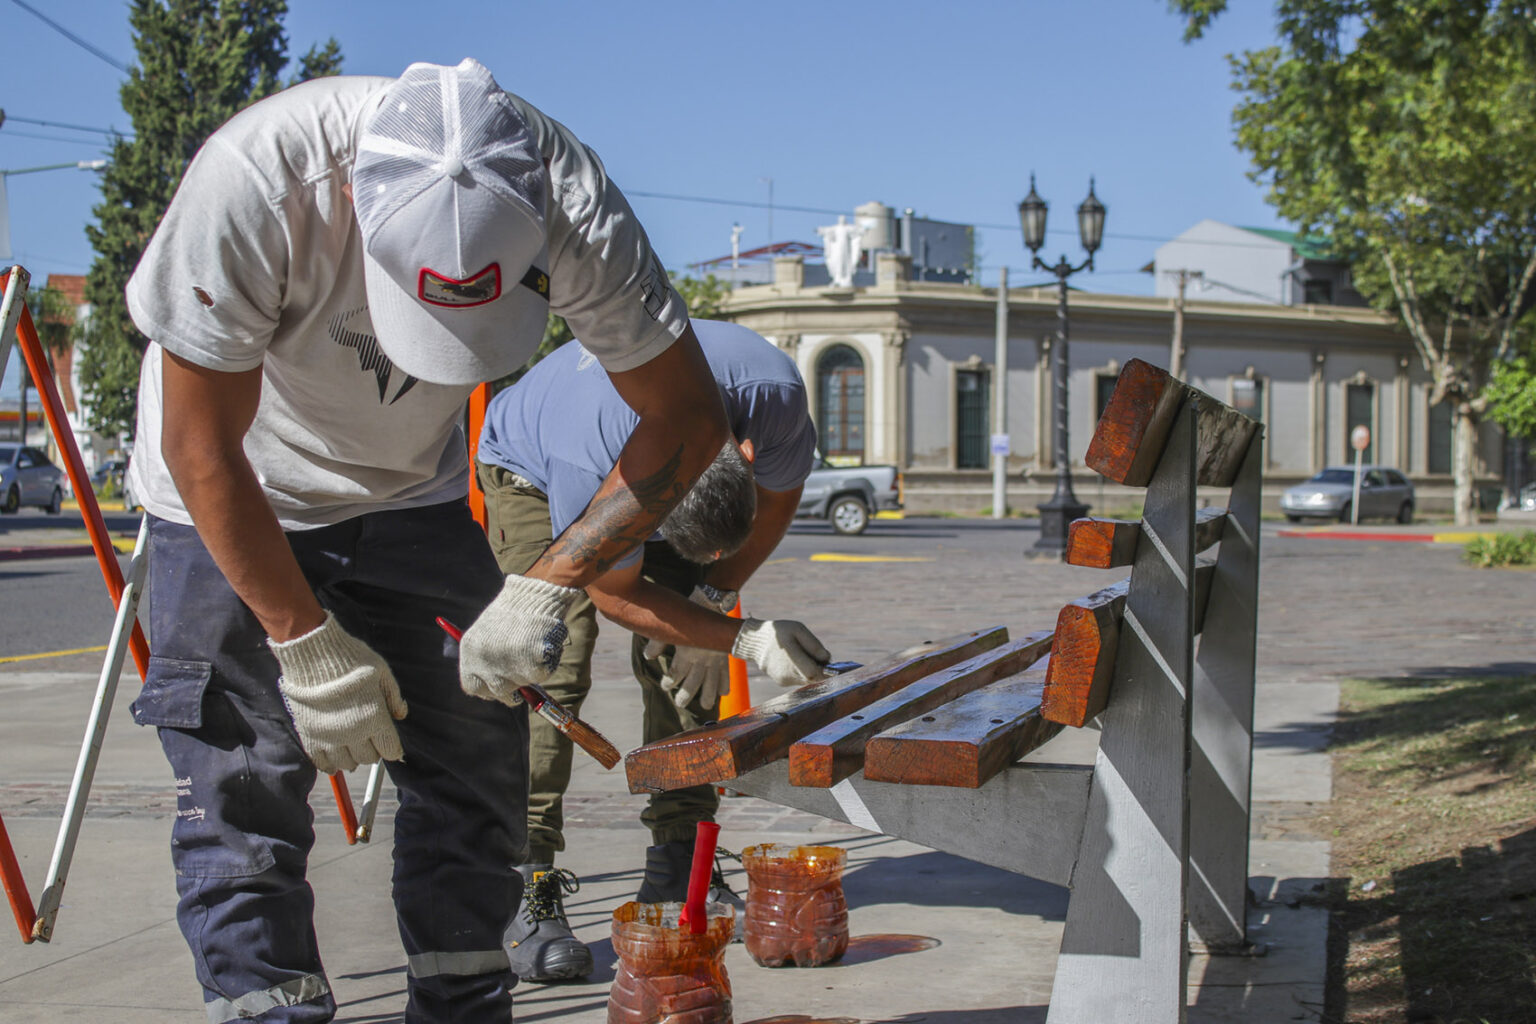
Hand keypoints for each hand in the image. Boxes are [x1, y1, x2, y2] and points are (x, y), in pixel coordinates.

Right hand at [268, 611, 407, 774]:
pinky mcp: (309, 736)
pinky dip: (329, 763)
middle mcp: (352, 732)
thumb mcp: (382, 672)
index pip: (390, 750)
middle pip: (369, 759)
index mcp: (374, 717)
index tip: (389, 742)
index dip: (392, 747)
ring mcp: (329, 736)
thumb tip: (401, 715)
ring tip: (352, 743)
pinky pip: (321, 763)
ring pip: (347, 764)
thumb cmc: (350, 659)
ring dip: (352, 757)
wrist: (312, 654)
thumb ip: (393, 697)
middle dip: (373, 750)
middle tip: (370, 737)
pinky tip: (334, 755)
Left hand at [460, 573, 580, 704]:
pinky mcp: (531, 666)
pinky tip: (543, 642)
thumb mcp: (487, 632)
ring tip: (532, 643)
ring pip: (524, 682)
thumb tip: (495, 687)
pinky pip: (541, 674)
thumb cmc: (513, 611)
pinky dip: (546, 662)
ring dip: (530, 671)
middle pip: (499, 692)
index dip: (487, 689)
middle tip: (523, 674)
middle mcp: (485, 663)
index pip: (472, 687)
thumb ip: (487, 659)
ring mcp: (507, 666)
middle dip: (513, 689)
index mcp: (470, 653)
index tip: (498, 686)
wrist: (533, 593)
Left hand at [638, 585, 738, 709]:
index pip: (676, 673)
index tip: (665, 686)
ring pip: (711, 681)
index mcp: (686, 652)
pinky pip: (726, 672)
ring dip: (708, 694)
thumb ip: (657, 643)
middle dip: (686, 694)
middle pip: (693, 682)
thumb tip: (647, 657)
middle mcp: (701, 658)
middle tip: (680, 703)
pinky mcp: (724, 654)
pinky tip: (724, 693)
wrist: (711, 603)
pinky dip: (725, 683)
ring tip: (706, 705)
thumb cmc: (687, 614)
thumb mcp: (670, 627)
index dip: (669, 681)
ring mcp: (715, 657)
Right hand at [731, 618, 830, 685]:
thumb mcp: (798, 629)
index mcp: (792, 658)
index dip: (825, 670)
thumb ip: (814, 644)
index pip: (814, 673)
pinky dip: (801, 671)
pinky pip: (798, 679)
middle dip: (820, 670)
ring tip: (804, 655)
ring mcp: (783, 679)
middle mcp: (787, 673)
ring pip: (806, 680)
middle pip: (812, 678)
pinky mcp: (781, 681)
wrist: (755, 641)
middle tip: (819, 658)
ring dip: (810, 670)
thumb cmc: (779, 632)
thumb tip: (827, 659)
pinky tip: (795, 660)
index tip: (829, 663)